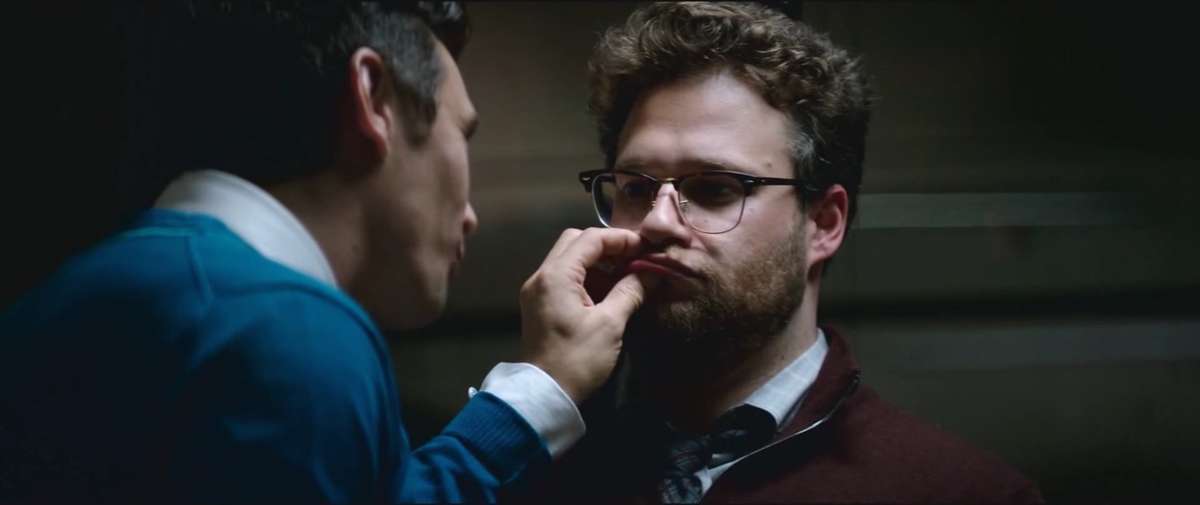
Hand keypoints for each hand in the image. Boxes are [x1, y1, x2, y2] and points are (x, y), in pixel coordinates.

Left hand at [519, 228, 658, 403]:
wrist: (545, 395)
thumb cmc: (577, 359)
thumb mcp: (610, 324)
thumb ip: (630, 291)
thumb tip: (652, 272)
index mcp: (556, 276)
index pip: (590, 239)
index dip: (621, 239)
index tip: (646, 248)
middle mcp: (542, 276)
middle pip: (576, 242)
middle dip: (608, 247)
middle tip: (635, 259)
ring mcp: (538, 291)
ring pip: (570, 259)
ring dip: (598, 263)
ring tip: (627, 276)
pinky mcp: (541, 305)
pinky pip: (566, 279)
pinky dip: (588, 279)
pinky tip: (610, 292)